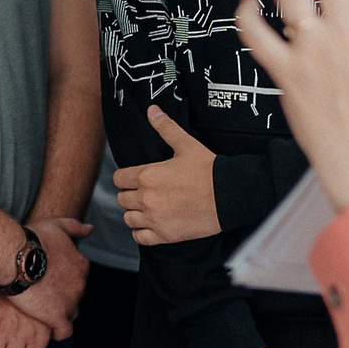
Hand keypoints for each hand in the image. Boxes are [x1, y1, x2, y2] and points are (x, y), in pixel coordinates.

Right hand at [7, 216, 89, 337]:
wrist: (16, 256)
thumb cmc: (32, 239)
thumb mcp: (57, 225)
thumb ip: (75, 227)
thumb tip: (90, 229)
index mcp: (81, 265)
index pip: (78, 279)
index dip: (65, 281)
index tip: (51, 281)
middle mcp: (80, 284)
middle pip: (75, 296)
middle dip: (62, 297)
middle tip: (43, 295)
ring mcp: (70, 302)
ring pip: (71, 313)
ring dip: (60, 313)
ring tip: (43, 311)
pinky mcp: (57, 317)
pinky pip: (64, 331)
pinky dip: (57, 331)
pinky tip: (47, 328)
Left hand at [114, 109, 221, 243]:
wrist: (230, 195)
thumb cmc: (209, 169)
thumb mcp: (186, 145)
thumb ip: (166, 128)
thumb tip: (152, 110)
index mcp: (147, 175)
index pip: (118, 179)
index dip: (126, 178)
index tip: (135, 178)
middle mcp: (146, 198)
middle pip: (122, 199)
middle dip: (131, 195)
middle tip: (145, 192)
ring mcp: (154, 219)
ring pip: (128, 218)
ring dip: (135, 214)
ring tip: (149, 208)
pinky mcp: (164, 235)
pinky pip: (140, 237)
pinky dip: (142, 232)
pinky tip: (153, 224)